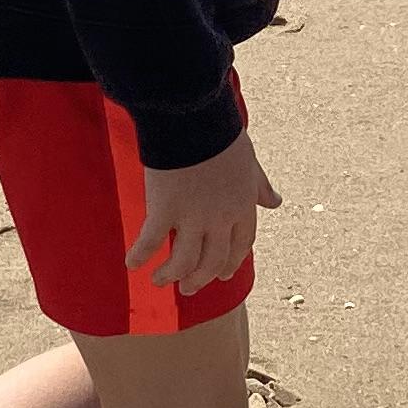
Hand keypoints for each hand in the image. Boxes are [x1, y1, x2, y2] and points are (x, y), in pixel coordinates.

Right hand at [128, 129, 281, 299]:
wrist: (193, 118)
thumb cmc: (221, 134)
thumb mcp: (249, 162)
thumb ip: (260, 186)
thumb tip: (276, 203)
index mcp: (243, 205)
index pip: (241, 245)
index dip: (231, 262)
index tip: (222, 274)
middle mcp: (220, 218)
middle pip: (213, 261)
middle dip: (201, 278)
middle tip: (189, 289)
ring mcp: (192, 217)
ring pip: (184, 260)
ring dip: (171, 275)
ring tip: (159, 280)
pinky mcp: (164, 210)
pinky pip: (151, 241)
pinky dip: (140, 255)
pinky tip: (131, 264)